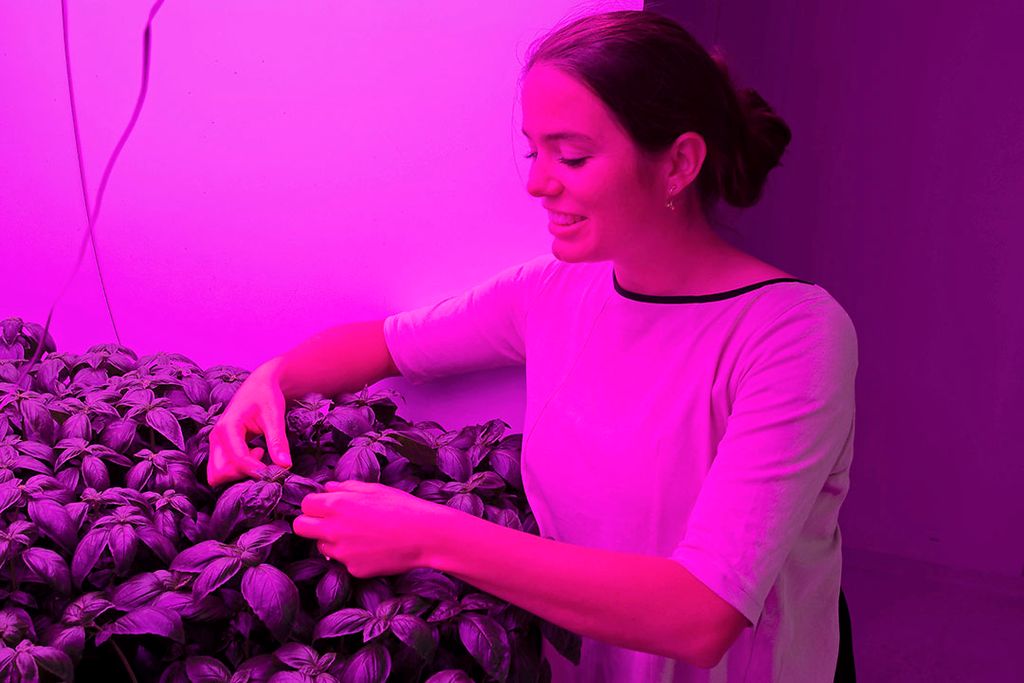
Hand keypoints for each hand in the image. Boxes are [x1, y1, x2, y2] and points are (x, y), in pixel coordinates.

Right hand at [207, 357, 291, 487]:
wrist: (260, 385)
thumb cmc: (266, 396)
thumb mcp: (274, 417)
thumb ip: (277, 442)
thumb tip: (285, 466)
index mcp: (227, 428)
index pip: (237, 460)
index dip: (256, 470)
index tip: (275, 472)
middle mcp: (216, 437)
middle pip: (219, 473)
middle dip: (242, 475)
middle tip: (264, 461)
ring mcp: (216, 443)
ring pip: (218, 474)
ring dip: (239, 473)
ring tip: (259, 454)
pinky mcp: (221, 447)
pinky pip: (223, 468)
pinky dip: (239, 469)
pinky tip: (256, 453)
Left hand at [292, 480, 456, 577]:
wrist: (425, 535)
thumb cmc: (402, 507)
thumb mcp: (374, 489)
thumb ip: (346, 488)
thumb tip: (328, 488)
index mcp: (336, 505)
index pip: (305, 504)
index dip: (314, 504)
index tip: (325, 505)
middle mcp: (333, 530)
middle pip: (301, 527)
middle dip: (310, 523)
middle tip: (329, 522)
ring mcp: (342, 553)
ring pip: (321, 546)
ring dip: (331, 540)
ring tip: (358, 534)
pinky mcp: (353, 569)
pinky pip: (343, 561)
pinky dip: (352, 555)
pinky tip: (372, 547)